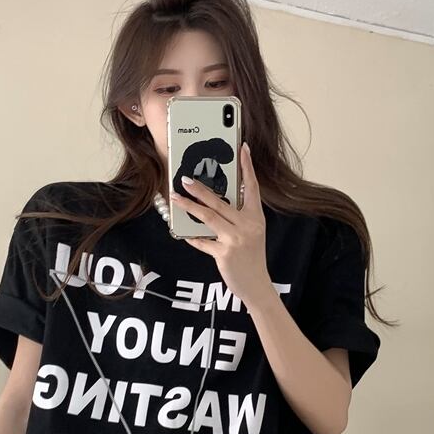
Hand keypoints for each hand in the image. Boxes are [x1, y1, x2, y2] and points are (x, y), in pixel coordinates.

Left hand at [170, 143, 276, 311]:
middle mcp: (247, 225)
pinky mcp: (224, 253)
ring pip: (208, 217)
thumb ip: (237, 218)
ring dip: (189, 206)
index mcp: (256, 217)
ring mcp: (235, 239)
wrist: (256, 285)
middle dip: (200, 188)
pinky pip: (203, 241)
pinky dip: (193, 237)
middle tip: (185, 178)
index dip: (247, 167)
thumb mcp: (251, 233)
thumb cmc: (251, 257)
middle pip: (220, 201)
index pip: (252, 187)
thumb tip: (213, 203)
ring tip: (176, 197)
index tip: (243, 148)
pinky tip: (184, 233)